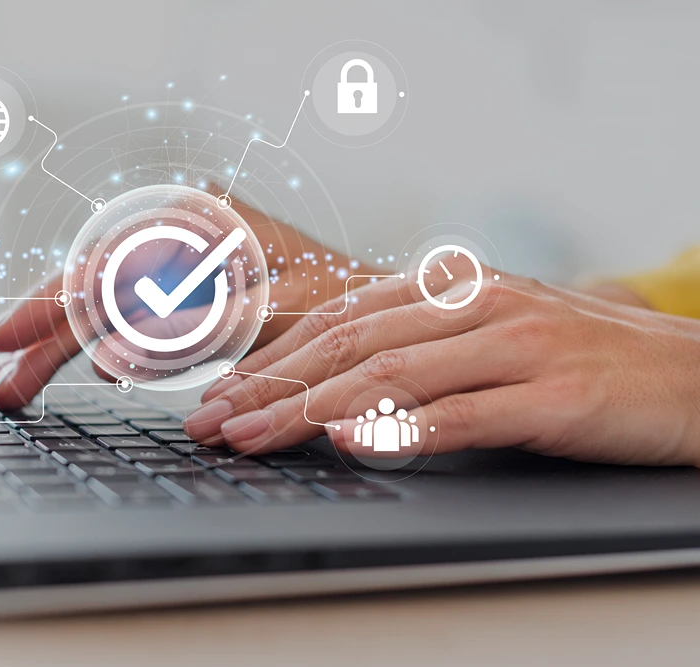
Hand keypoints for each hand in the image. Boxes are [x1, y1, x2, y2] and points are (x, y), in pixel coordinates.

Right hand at [0, 189, 357, 409]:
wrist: (387, 306)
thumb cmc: (348, 296)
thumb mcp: (279, 310)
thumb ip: (199, 325)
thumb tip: (115, 351)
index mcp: (198, 220)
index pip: (105, 265)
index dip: (48, 306)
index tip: (2, 340)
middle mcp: (182, 233)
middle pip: (94, 288)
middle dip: (43, 339)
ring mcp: (184, 261)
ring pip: (107, 306)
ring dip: (62, 348)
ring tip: (15, 386)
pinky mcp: (192, 290)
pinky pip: (135, 320)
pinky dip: (108, 348)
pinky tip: (89, 371)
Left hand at [183, 256, 699, 466]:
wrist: (693, 375)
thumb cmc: (582, 358)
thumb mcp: (490, 334)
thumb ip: (420, 345)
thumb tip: (336, 382)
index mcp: (454, 286)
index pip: (340, 317)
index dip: (272, 354)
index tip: (220, 388)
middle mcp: (475, 304)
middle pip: (349, 342)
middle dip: (269, 383)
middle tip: (212, 420)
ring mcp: (515, 346)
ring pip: (391, 372)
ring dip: (310, 408)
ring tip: (254, 436)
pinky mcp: (553, 395)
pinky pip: (462, 412)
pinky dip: (399, 427)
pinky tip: (350, 441)